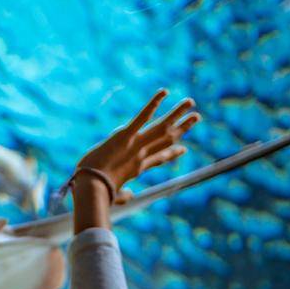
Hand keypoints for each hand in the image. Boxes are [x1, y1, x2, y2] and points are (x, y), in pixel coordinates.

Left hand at [76, 88, 200, 200]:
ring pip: (162, 126)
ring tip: (190, 102)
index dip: (172, 153)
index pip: (160, 158)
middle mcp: (142, 155)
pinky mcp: (125, 135)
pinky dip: (154, 103)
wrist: (92, 188)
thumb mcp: (112, 194)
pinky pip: (143, 117)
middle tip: (197, 118)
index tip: (183, 149)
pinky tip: (164, 92)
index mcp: (138, 169)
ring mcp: (136, 144)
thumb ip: (123, 195)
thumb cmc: (97, 192)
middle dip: (183, 127)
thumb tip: (129, 196)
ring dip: (177, 112)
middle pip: (167, 139)